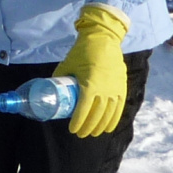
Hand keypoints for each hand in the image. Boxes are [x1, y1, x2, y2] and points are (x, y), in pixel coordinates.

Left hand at [56, 3, 129, 137]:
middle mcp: (104, 89)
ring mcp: (115, 89)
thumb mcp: (66, 65)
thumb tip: (50, 90)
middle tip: (80, 134)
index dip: (78, 122)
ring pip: (108, 114)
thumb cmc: (82, 51)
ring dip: (100, 126)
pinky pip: (119, 107)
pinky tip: (108, 127)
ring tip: (93, 133)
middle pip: (96, 115)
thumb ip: (60, 78)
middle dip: (88, 127)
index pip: (83, 109)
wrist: (104, 38)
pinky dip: (113, 119)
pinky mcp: (122, 87)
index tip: (72, 130)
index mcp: (89, 84)